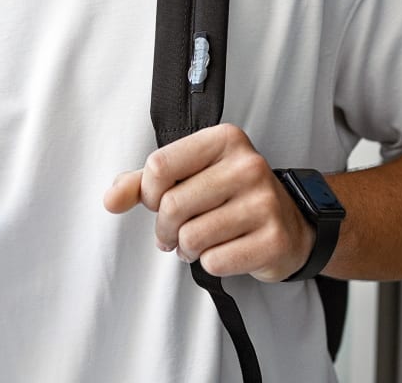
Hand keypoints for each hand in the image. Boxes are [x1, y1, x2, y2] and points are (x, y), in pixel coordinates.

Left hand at [103, 124, 312, 281]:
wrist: (291, 225)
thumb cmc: (230, 196)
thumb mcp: (189, 175)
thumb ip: (143, 182)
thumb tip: (110, 200)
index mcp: (224, 139)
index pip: (159, 165)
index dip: (148, 193)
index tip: (157, 201)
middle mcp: (248, 165)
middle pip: (172, 204)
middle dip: (165, 228)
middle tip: (173, 233)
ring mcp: (264, 202)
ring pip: (191, 236)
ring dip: (186, 248)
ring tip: (198, 242)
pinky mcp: (273, 239)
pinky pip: (215, 261)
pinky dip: (210, 263)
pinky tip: (222, 252)